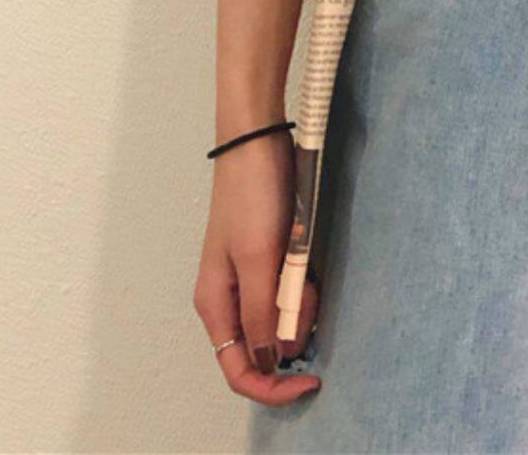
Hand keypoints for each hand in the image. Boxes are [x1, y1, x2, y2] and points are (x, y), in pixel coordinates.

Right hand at [194, 131, 321, 404]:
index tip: (311, 379)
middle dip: (294, 330)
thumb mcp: (258, 257)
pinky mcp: (272, 256)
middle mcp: (230, 298)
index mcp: (216, 305)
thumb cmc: (251, 196)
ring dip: (302, 302)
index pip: (240, 370)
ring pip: (283, 315)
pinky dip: (304, 282)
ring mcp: (252, 276)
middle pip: (266, 344)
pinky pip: (292, 287)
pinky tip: (306, 255)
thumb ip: (261, 311)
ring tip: (306, 264)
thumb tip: (272, 360)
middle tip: (309, 293)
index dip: (273, 385)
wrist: (258, 142)